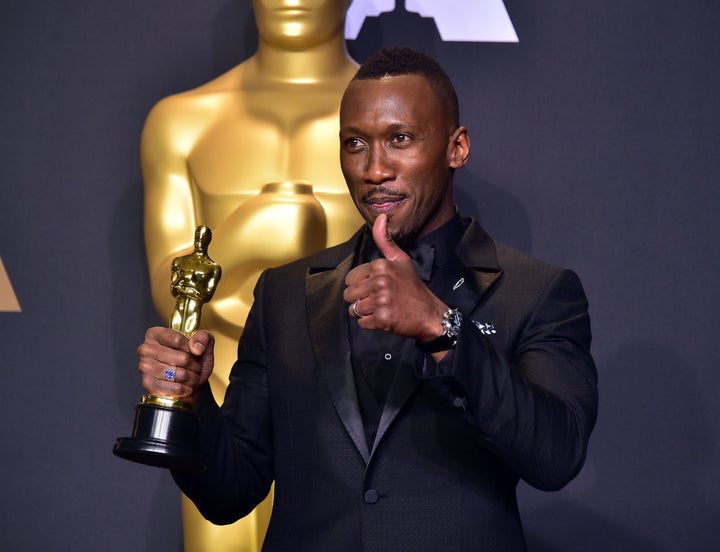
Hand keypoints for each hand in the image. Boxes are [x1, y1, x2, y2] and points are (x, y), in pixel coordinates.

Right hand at [137, 327, 214, 403]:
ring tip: (191, 376)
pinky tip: (185, 386)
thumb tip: (196, 348)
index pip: (178, 340)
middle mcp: (146, 349)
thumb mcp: (203, 343)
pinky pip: (176, 388)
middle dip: (195, 365)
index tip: (194, 352)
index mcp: (155, 334)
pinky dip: (186, 389)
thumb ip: (203, 338)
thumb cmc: (194, 359)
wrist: (190, 381)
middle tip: (195, 367)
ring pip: (181, 374)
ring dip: (192, 378)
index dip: (191, 348)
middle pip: (183, 358)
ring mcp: (145, 367)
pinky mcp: (148, 385)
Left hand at [343, 214, 446, 341]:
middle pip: (349, 294)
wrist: (429, 313)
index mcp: (381, 266)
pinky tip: (383, 317)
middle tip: (377, 300)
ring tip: (380, 308)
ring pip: (353, 309)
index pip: (350, 278)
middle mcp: (380, 281)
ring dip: (364, 312)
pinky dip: (370, 323)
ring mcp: (381, 300)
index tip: (375, 287)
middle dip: (360, 299)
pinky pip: (361, 322)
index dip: (360, 285)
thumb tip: (380, 217)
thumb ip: (385, 240)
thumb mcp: (401, 260)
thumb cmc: (413, 288)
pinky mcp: (382, 318)